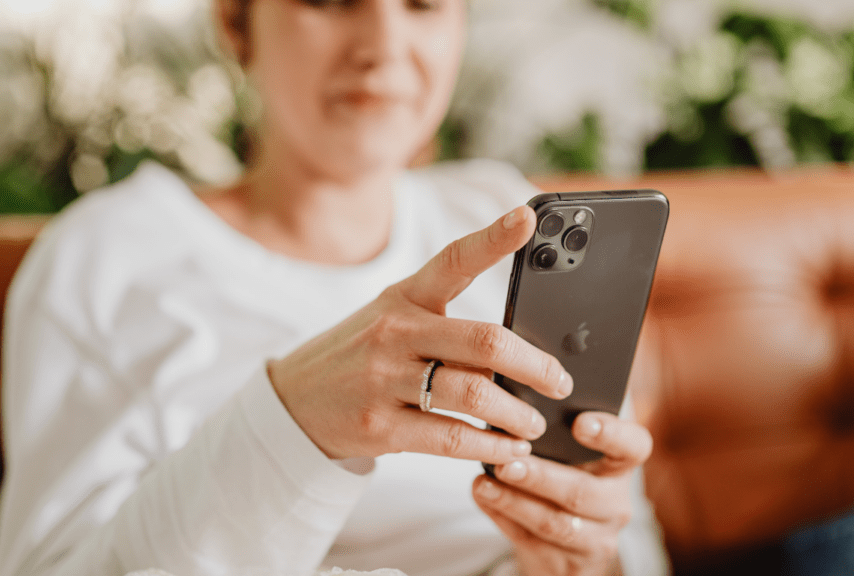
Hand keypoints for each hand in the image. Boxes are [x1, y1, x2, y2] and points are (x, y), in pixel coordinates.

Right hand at [268, 205, 573, 463]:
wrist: (293, 400)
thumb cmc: (361, 354)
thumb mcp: (392, 318)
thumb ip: (446, 320)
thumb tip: (519, 344)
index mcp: (403, 297)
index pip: (453, 259)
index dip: (493, 238)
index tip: (528, 216)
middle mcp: (394, 332)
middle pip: (484, 343)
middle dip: (535, 366)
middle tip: (559, 382)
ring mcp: (384, 380)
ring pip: (473, 395)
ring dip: (516, 414)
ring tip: (533, 422)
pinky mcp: (380, 426)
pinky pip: (450, 439)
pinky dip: (489, 446)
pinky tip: (507, 449)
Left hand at [472, 412, 652, 575]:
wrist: (563, 539)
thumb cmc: (562, 475)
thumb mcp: (569, 454)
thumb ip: (553, 431)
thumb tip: (513, 401)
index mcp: (620, 466)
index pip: (633, 446)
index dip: (611, 433)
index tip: (580, 423)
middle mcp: (616, 503)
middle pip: (582, 492)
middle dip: (541, 477)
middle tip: (508, 463)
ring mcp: (598, 538)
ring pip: (555, 523)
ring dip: (515, 502)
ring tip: (486, 483)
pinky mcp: (572, 565)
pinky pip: (533, 543)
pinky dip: (503, 518)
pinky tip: (484, 497)